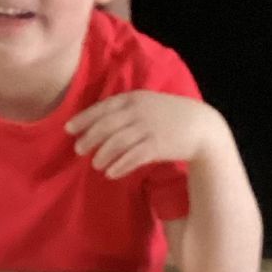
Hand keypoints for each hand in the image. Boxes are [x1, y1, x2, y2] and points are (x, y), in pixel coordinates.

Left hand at [67, 91, 217, 178]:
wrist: (203, 127)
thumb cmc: (174, 117)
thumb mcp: (151, 104)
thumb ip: (130, 109)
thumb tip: (104, 121)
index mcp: (136, 98)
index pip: (103, 107)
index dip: (84, 118)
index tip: (69, 128)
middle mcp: (139, 111)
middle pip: (106, 125)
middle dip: (89, 138)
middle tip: (78, 150)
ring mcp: (148, 128)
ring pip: (116, 142)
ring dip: (103, 154)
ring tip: (96, 165)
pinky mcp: (157, 145)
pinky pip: (132, 157)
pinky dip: (119, 166)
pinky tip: (111, 173)